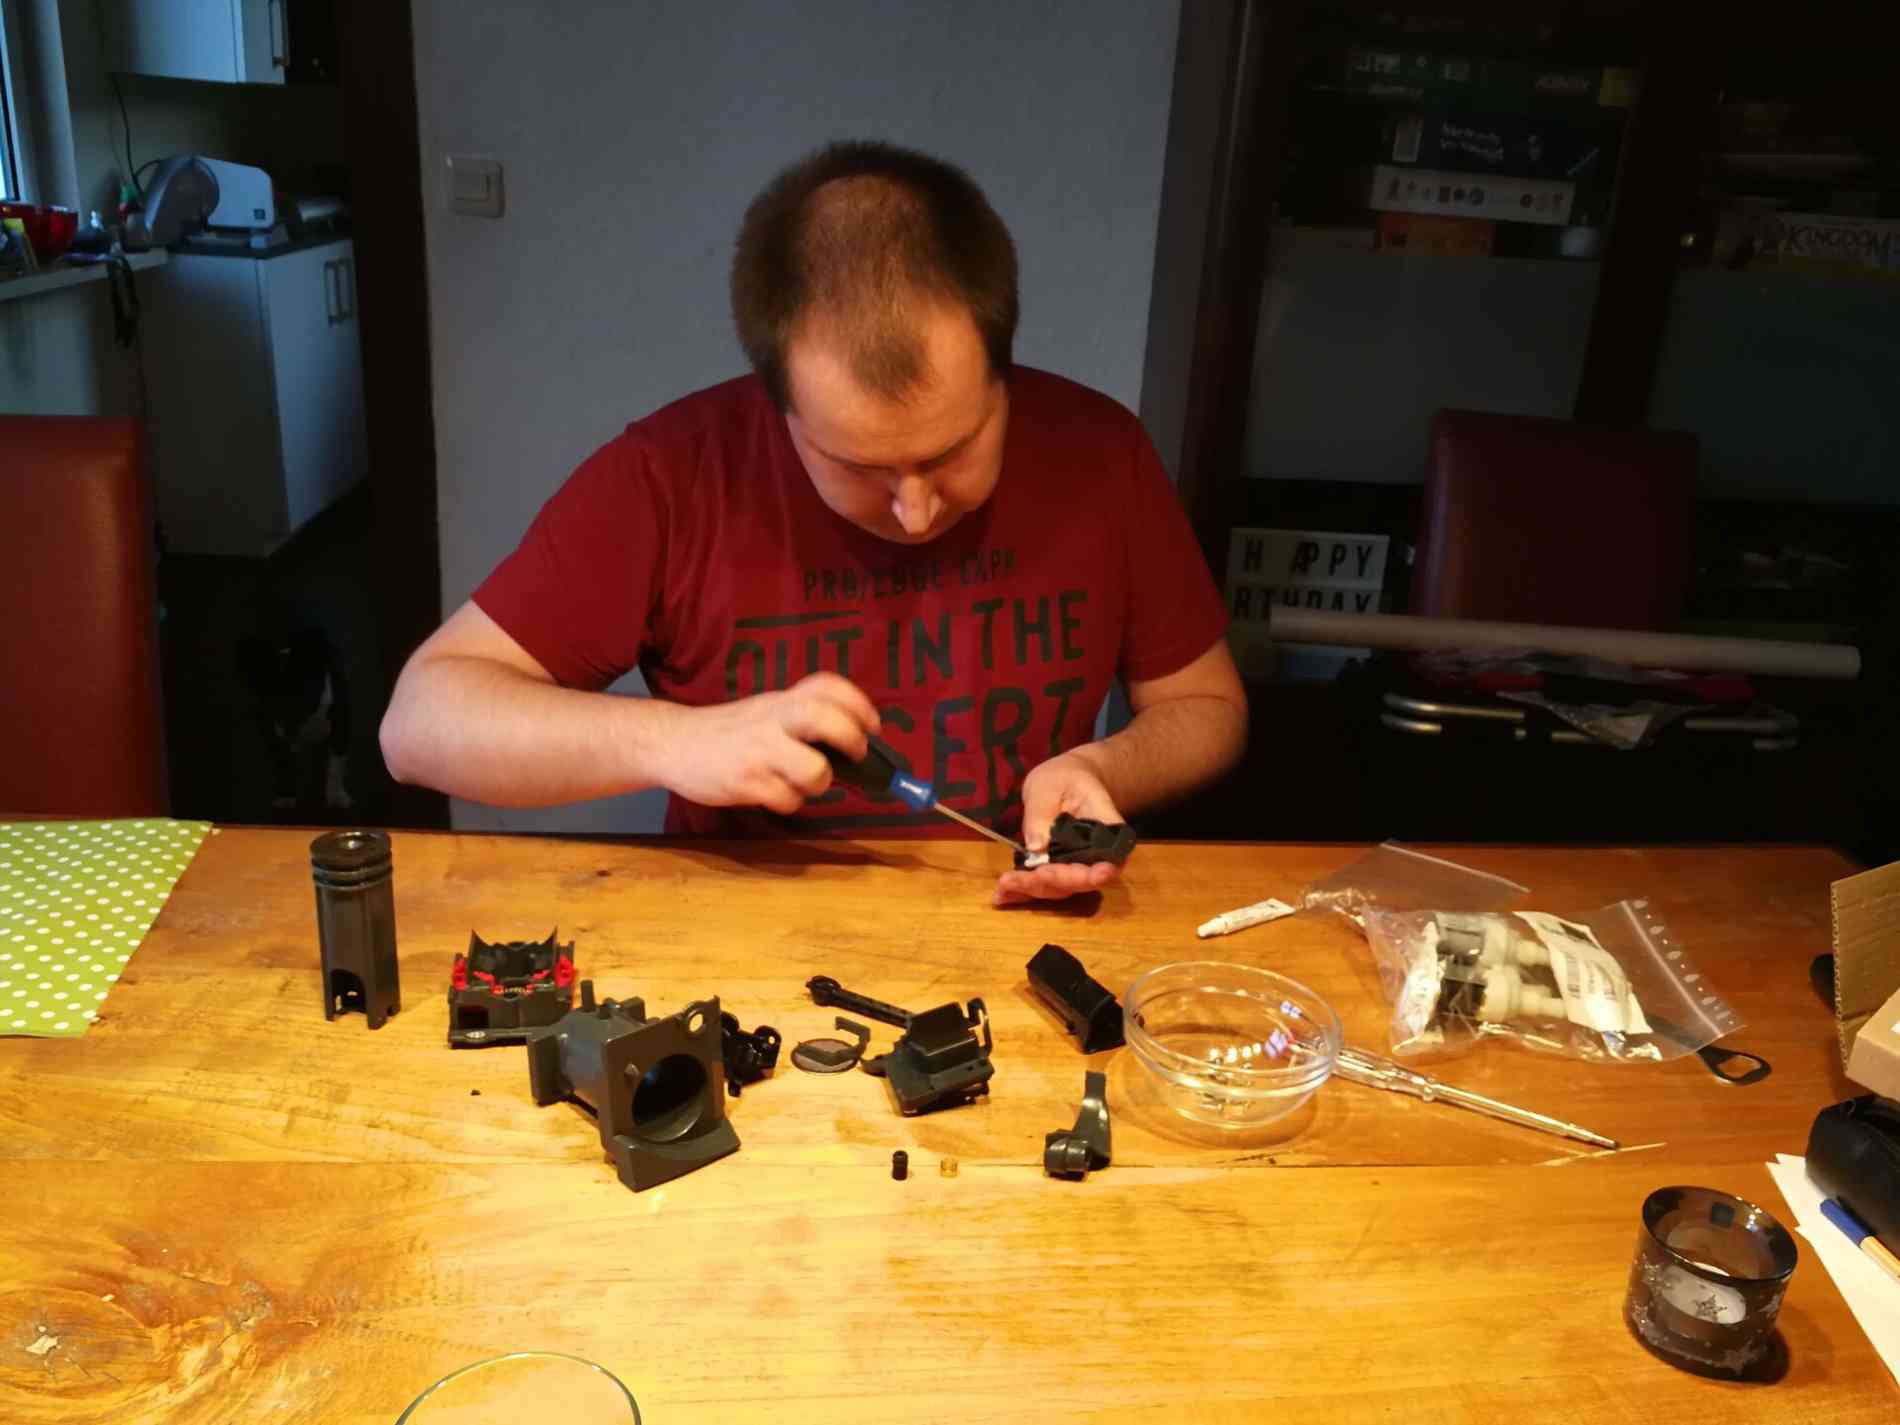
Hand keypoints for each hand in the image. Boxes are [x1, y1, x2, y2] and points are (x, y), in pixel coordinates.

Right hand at [666, 673, 878, 813]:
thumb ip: (802, 718)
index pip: (827, 686)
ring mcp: (758, 751)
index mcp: (781, 700)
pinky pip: (786, 800)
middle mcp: (772, 719)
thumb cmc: (730, 732)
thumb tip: (852, 743)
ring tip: (806, 782)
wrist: (673, 743)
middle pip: (825, 717)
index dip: (859, 704)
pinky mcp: (745, 781)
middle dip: (852, 738)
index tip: (873, 725)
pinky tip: (775, 794)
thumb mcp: (766, 710)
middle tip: (857, 754)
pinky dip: (789, 803)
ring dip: (820, 782)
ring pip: (814, 770)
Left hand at [994, 751, 1125, 905]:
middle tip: (1011, 880)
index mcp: (1107, 830)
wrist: (1064, 781)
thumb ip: (1042, 814)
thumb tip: (1035, 848)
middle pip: (1079, 880)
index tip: (1072, 877)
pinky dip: (1022, 893)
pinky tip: (999, 897)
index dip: (1093, 875)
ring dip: (1029, 891)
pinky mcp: (1058, 870)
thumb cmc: (1063, 778)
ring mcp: (1078, 866)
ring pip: (1059, 888)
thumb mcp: (1049, 786)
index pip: (1109, 860)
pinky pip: (1044, 885)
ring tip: (1002, 888)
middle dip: (1046, 883)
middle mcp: (1097, 855)